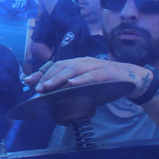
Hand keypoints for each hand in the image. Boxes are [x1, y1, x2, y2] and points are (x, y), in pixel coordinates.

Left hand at [25, 57, 152, 97]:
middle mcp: (83, 62)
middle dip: (48, 77)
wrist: (131, 77)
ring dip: (59, 79)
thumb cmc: (105, 82)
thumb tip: (52, 96)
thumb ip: (70, 87)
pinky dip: (81, 79)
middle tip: (37, 89)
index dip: (41, 73)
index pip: (55, 66)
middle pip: (62, 66)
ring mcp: (95, 66)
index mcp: (77, 63)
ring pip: (74, 69)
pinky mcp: (106, 73)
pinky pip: (92, 76)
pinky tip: (72, 84)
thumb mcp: (86, 83)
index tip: (27, 81)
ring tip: (48, 87)